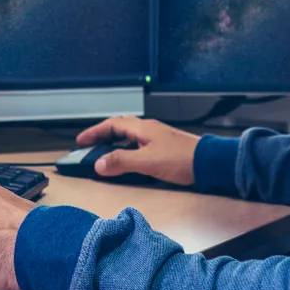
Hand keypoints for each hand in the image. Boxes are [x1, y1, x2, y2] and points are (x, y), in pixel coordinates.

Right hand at [76, 115, 199, 185]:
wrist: (209, 163)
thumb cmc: (180, 160)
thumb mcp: (147, 162)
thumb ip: (122, 162)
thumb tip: (98, 164)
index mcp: (142, 128)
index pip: (111, 125)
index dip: (94, 132)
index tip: (80, 142)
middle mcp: (148, 130)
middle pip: (119, 129)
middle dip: (102, 138)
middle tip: (89, 149)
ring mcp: (157, 138)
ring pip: (129, 138)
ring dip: (114, 145)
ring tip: (104, 157)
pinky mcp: (164, 148)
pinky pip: (138, 146)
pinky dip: (126, 152)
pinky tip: (127, 163)